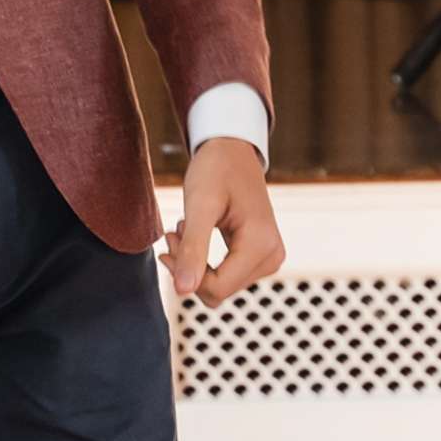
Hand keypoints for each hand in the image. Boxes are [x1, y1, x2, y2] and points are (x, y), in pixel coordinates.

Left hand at [165, 137, 283, 306]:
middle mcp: (272, 257)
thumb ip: (193, 249)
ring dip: (195, 265)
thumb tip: (182, 291)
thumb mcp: (200, 205)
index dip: (185, 274)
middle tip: (173, 233)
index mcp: (262, 245)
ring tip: (184, 230)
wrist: (232, 149)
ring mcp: (269, 258)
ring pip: (221, 287)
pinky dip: (205, 262)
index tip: (169, 243)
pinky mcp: (260, 256)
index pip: (217, 289)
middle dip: (190, 268)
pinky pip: (227, 276)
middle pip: (219, 291)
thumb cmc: (216, 169)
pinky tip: (194, 235)